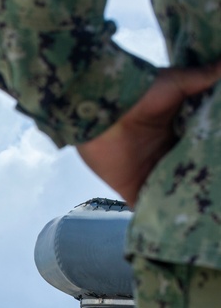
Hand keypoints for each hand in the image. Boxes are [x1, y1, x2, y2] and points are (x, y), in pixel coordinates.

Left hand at [76, 60, 220, 205]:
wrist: (98, 111)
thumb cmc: (137, 94)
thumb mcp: (176, 83)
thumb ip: (203, 78)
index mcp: (182, 133)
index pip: (207, 149)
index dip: (215, 157)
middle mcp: (169, 156)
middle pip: (194, 175)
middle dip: (206, 184)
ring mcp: (151, 174)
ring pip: (175, 195)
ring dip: (188, 204)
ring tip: (211, 218)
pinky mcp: (132, 189)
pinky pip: (148, 208)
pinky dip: (159, 217)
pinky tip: (177, 230)